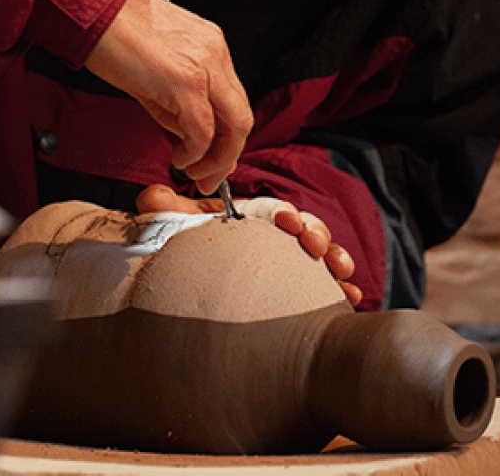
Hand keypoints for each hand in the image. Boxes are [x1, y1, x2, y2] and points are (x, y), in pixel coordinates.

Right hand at [85, 0, 252, 193]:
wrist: (92, 9)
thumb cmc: (112, 32)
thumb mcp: (157, 67)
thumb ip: (176, 101)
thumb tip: (186, 135)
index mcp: (211, 46)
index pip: (232, 100)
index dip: (225, 135)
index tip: (212, 156)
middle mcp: (215, 54)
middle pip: (241, 116)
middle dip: (228, 155)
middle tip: (209, 177)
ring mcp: (204, 66)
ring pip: (232, 126)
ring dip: (216, 159)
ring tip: (195, 173)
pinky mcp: (184, 81)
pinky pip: (202, 129)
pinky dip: (195, 152)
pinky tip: (180, 158)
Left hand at [136, 184, 362, 307]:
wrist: (187, 303)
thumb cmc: (187, 258)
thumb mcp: (174, 234)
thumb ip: (163, 213)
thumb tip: (150, 197)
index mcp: (249, 223)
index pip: (273, 211)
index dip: (285, 213)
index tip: (286, 221)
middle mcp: (274, 242)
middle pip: (305, 230)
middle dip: (316, 233)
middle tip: (314, 245)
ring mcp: (289, 268)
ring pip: (322, 257)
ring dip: (335, 258)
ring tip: (340, 273)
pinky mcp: (298, 295)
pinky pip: (326, 290)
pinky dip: (340, 292)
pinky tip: (348, 300)